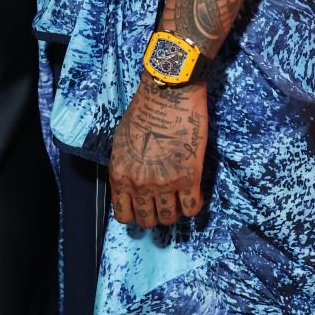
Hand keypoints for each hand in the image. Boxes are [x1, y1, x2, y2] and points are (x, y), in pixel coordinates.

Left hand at [108, 78, 207, 226]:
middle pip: (148, 220)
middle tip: (164, 204)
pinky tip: (194, 194)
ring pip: (170, 217)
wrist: (168, 94)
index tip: (144, 208)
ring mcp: (165, 183)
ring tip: (179, 199)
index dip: (136, 214)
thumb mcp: (121, 143)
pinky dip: (194, 205)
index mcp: (120, 175)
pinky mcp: (189, 177)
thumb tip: (131, 184)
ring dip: (175, 212)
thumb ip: (125, 167)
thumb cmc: (143, 111)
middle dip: (155, 215)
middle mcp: (140, 184)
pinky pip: (192, 207)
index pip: (124, 215)